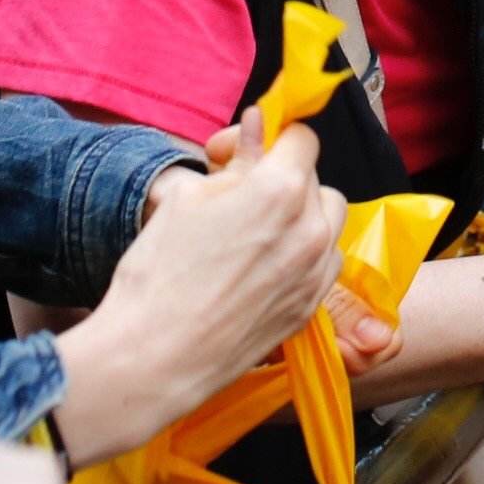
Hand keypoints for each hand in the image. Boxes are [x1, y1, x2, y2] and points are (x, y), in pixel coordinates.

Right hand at [53, 118, 344, 463]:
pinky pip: (324, 262)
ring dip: (302, 215)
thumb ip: (234, 160)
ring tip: (257, 231)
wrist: (155, 356)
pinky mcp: (311, 307)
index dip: (273, 139)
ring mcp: (315, 272)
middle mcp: (311, 228)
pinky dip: (305, 254)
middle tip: (239, 196)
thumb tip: (255, 126)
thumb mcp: (186, 198)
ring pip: (328, 221)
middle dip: (282, 179)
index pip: (302, 138)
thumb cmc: (159, 272)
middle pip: (314, 179)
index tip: (249, 153)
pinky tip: (266, 266)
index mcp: (280, 190)